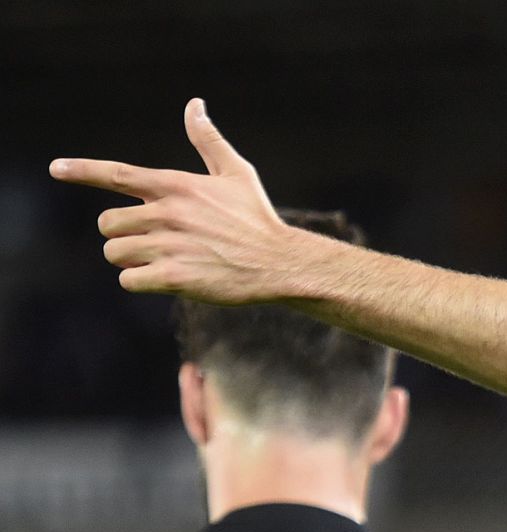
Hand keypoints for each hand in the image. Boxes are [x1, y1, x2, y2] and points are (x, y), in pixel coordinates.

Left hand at [49, 98, 307, 304]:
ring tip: (164, 260)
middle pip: (108, 223)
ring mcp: (170, 245)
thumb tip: (194, 104)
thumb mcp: (237, 173)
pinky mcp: (174, 276)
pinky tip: (167, 278)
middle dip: (123, 235)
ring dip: (132, 260)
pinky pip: (129, 280)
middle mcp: (168, 213)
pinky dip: (141, 282)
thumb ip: (207, 140)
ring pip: (116, 253)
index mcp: (177, 186)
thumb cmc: (257, 218)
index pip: (118, 173)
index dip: (82, 170)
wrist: (280, 262)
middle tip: (151, 241)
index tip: (56, 168)